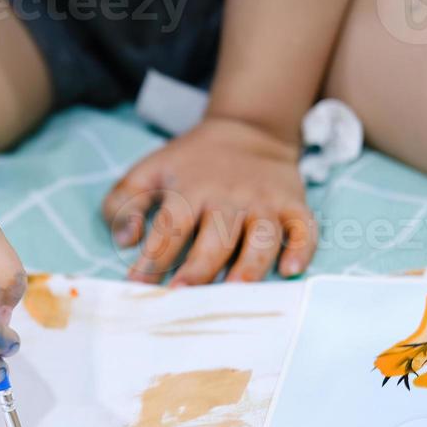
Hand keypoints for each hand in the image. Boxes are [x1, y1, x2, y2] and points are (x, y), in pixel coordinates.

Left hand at [102, 116, 317, 284]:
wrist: (248, 130)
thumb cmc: (191, 163)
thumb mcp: (149, 171)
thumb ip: (123, 202)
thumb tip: (125, 240)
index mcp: (191, 190)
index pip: (170, 227)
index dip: (153, 258)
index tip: (138, 286)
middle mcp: (229, 197)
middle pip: (216, 237)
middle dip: (198, 268)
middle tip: (181, 296)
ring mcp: (264, 202)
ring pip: (262, 237)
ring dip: (250, 266)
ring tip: (235, 292)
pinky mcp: (293, 205)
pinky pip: (304, 228)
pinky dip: (302, 248)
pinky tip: (291, 270)